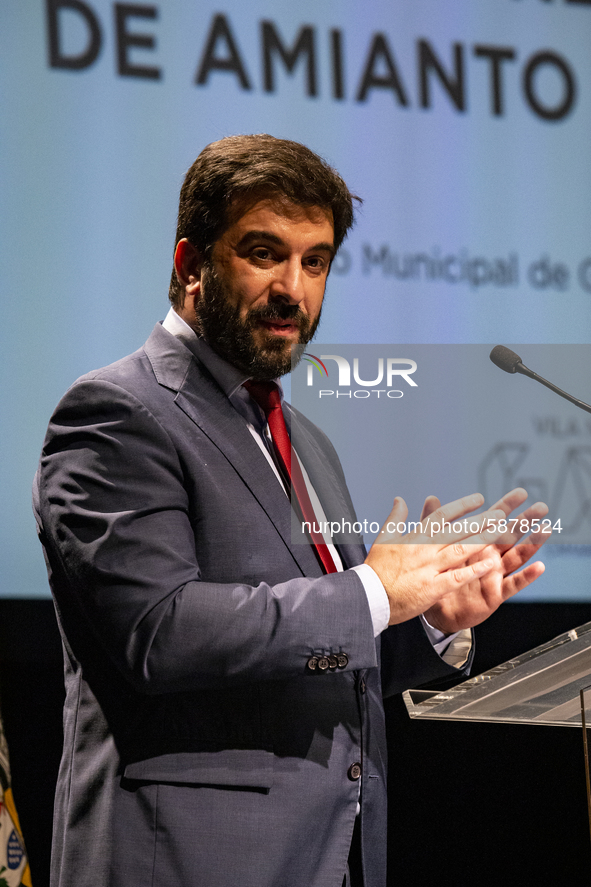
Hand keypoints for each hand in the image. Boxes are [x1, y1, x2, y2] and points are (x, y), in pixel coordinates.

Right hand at [365, 493, 507, 625]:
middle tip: (500, 514)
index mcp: (414, 536)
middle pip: (457, 531)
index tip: (479, 499)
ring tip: (500, 532)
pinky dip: (473, 570)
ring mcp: (430, 568)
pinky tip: (489, 564)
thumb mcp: (383, 539)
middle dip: (480, 521)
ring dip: (482, 540)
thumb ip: (395, 518)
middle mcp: (424, 549)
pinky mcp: (432, 588)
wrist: (369, 597)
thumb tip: (399, 499)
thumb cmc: (376, 569)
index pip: (442, 515)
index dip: (462, 506)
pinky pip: (457, 577)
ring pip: (460, 550)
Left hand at [423, 488, 547, 633]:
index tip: (521, 493)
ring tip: (545, 529)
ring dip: (532, 543)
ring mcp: (496, 574)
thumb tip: (431, 498)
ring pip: (518, 556)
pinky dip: (527, 576)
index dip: (507, 506)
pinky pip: (513, 584)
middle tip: (541, 507)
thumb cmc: (439, 577)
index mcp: (477, 543)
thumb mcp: (434, 548)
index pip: (494, 521)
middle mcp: (490, 556)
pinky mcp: (496, 593)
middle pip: (511, 535)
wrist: (436, 609)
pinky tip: (539, 566)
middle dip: (526, 520)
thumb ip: (433, 523)